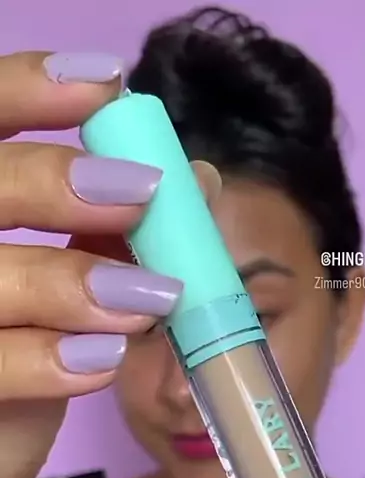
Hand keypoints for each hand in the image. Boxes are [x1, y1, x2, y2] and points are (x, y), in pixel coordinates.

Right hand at [0, 50, 217, 477]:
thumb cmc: (24, 361)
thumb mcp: (68, 290)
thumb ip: (114, 234)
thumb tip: (200, 180)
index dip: (27, 90)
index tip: (106, 88)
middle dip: (59, 182)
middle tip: (142, 194)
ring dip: (72, 281)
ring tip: (148, 300)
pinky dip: (50, 362)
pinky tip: (102, 361)